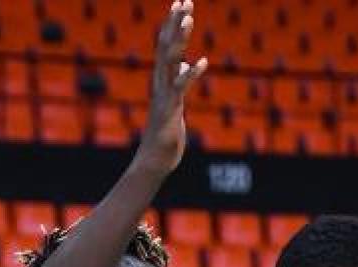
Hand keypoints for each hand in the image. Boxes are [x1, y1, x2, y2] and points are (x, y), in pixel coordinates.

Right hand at [134, 0, 207, 174]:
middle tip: (184, 0)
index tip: (180, 4)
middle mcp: (160, 82)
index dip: (173, 24)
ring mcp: (164, 94)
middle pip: (166, 45)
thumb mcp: (176, 102)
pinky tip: (202, 62)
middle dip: (176, 23)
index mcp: (161, 80)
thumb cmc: (166, 133)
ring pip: (170, 60)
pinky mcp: (171, 108)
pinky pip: (181, 87)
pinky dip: (191, 74)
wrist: (155, 159)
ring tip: (189, 19)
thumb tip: (185, 65)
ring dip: (180, 39)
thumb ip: (179, 82)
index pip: (166, 45)